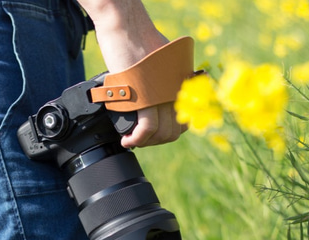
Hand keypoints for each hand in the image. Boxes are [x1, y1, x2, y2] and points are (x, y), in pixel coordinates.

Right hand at [77, 0, 184, 146]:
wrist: (126, 28)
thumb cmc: (138, 40)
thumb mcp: (162, 60)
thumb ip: (164, 79)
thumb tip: (157, 93)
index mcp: (182, 85)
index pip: (182, 122)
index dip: (166, 134)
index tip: (153, 135)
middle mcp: (177, 92)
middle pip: (172, 132)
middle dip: (154, 142)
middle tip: (139, 140)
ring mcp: (164, 95)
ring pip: (160, 133)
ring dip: (144, 142)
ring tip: (131, 139)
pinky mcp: (147, 96)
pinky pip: (147, 129)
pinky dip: (136, 139)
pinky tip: (127, 140)